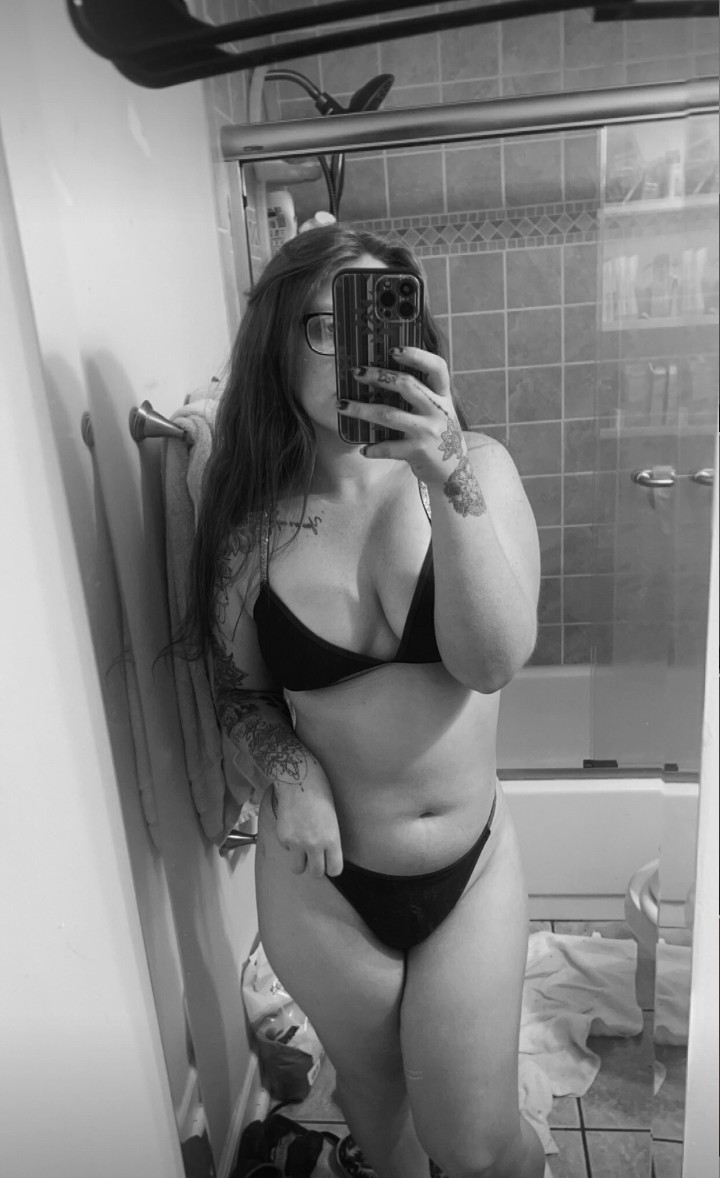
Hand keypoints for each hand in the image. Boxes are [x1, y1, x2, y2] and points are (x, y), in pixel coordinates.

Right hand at [273, 777, 343, 878]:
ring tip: (301, 849)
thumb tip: (324, 857)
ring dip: (300, 861)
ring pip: (298, 869)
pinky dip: (289, 844)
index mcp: (332, 839)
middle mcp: (314, 844)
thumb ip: (329, 840)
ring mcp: (296, 842)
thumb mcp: (332, 820)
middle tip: (315, 857)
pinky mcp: (282, 837)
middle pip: (316, 873)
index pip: (334, 870)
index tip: (329, 862)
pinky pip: (286, 850)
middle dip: (316, 867)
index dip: (332, 867)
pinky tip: (292, 828)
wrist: (299, 779)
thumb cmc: (320, 795)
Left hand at [338, 346, 466, 486]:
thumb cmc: (439, 436)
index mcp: (443, 395)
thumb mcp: (439, 411)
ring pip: (389, 414)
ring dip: (362, 410)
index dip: (417, 355)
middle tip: (356, 372)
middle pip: (406, 385)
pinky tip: (364, 449)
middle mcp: (438, 410)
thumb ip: (422, 395)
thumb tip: (382, 377)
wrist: (454, 472)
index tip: (393, 349)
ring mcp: (428, 431)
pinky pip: (389, 447)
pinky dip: (374, 449)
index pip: (437, 367)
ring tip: (342, 406)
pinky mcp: (419, 451)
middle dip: (378, 376)